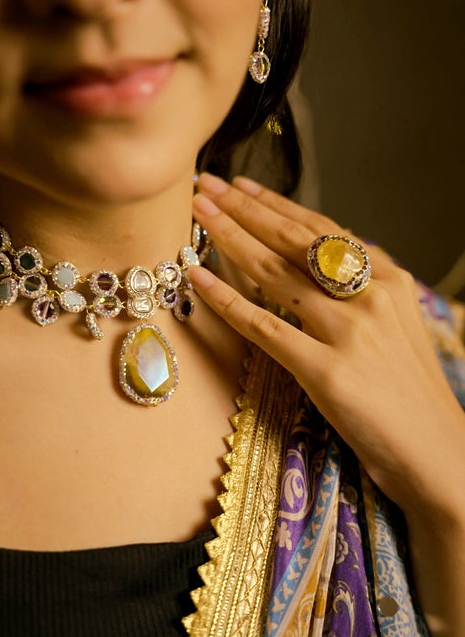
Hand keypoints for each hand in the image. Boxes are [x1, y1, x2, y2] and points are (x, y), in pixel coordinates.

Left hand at [190, 172, 464, 520]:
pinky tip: (198, 279)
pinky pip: (264, 327)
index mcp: (390, 279)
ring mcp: (349, 332)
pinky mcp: (327, 372)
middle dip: (244, 209)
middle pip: (293, 241)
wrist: (437, 450)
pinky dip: (226, 300)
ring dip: (229, 238)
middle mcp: (370, 295)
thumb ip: (362, 289)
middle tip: (208, 186)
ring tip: (197, 214)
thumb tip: (316, 261)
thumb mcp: (399, 324)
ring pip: (275, 274)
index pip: (321, 229)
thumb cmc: (412, 391)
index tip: (242, 187)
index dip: (276, 204)